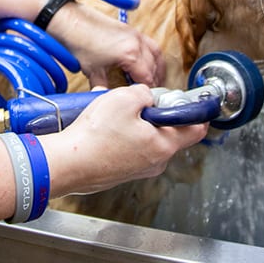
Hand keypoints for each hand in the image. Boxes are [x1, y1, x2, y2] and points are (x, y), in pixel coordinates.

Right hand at [39, 84, 207, 196]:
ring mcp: (138, 168)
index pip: (197, 129)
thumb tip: (147, 97)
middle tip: (138, 102)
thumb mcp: (125, 98)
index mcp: (164, 145)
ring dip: (135, 122)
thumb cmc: (95, 136)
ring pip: (146, 138)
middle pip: (168, 131)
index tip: (188, 100)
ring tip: (113, 114)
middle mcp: (155, 161)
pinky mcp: (121, 170)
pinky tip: (103, 126)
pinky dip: (121, 134)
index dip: (195, 110)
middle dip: (155, 112)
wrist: (67, 163)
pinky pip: (129, 147)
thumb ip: (145, 93)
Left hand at [46, 1, 164, 87]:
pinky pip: (150, 44)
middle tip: (148, 93)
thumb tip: (109, 97)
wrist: (71, 21)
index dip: (147, 91)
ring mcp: (135, 33)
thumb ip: (104, 87)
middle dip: (153, 81)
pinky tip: (147, 62)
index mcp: (130, 54)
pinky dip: (153, 55)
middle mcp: (137, 42)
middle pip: (154, 67)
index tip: (144, 98)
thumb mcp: (93, 71)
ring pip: (156, 54)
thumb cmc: (79, 43)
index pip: (147, 78)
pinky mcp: (130, 29)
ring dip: (157, 68)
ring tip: (154, 79)